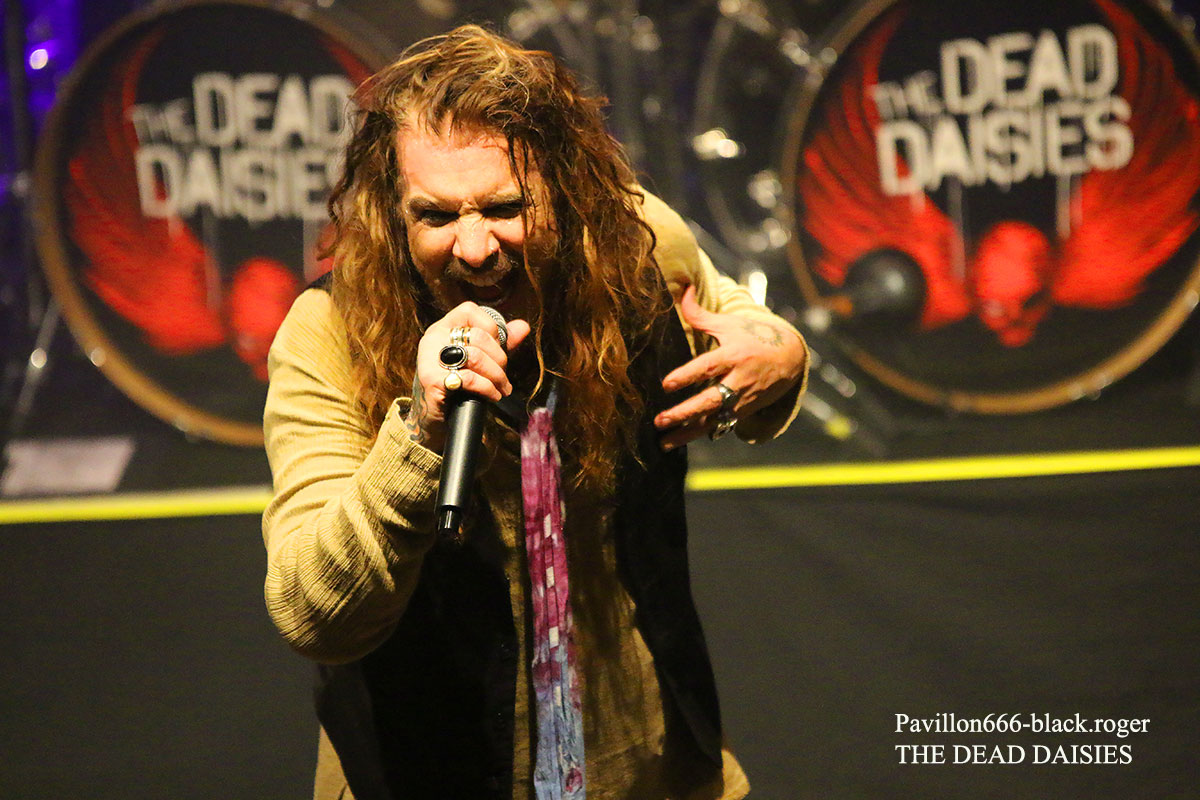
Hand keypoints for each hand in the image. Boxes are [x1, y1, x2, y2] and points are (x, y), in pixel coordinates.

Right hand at [406, 302, 531, 451]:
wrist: (433, 419)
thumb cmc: (456, 386)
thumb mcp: (478, 361)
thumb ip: (499, 343)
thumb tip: (524, 326)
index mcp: (442, 328)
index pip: (469, 310)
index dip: (491, 328)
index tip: (499, 348)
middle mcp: (433, 339)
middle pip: (478, 336)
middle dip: (500, 359)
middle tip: (504, 377)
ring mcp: (430, 360)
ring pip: (476, 356)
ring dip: (497, 375)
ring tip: (503, 388)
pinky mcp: (432, 381)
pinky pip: (469, 379)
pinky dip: (487, 388)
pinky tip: (493, 396)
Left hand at [654, 285, 806, 449]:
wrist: (790, 358)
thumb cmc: (752, 336)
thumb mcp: (729, 324)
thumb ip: (700, 314)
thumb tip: (682, 290)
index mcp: (734, 355)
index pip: (708, 366)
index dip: (687, 375)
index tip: (666, 385)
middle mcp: (739, 380)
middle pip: (711, 399)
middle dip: (685, 412)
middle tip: (660, 420)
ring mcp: (743, 399)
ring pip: (714, 419)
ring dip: (687, 433)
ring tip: (664, 443)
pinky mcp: (744, 412)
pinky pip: (720, 426)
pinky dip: (699, 434)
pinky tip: (677, 442)